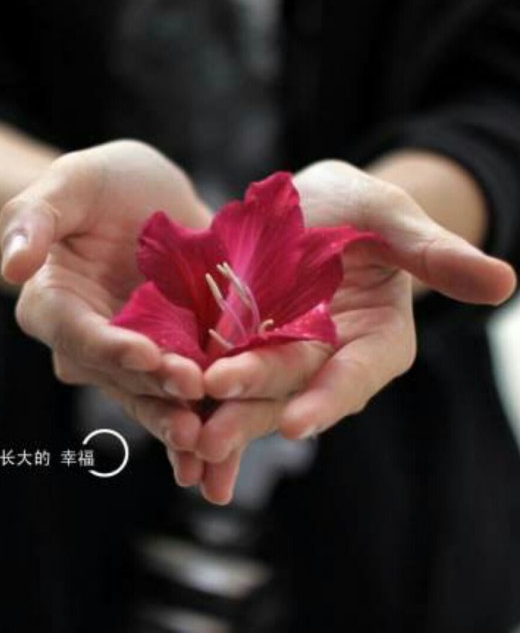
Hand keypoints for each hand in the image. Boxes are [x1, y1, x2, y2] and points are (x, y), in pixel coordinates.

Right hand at [0, 140, 210, 454]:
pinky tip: (228, 440)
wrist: (151, 200)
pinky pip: (187, 390)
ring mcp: (136, 352)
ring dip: (177, 418)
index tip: (142, 353)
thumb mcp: (70, 184)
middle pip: (118, 375)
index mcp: (55, 305)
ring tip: (207, 439)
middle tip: (189, 402)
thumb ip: (34, 217)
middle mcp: (92, 341)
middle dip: (153, 389)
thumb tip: (13, 266)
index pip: (76, 332)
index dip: (107, 346)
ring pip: (151, 394)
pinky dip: (207, 414)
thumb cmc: (101, 187)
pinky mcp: (176, 353)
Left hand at [190, 160, 516, 502]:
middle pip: (288, 389)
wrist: (304, 206)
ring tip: (181, 436)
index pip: (354, 376)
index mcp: (371, 341)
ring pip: (244, 390)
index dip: (329, 399)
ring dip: (214, 416)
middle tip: (212, 431)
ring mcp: (274, 351)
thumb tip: (505, 283)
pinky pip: (210, 369)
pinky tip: (158, 411)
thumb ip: (433, 253)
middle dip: (252, 408)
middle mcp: (322, 358)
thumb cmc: (358, 209)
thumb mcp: (391, 219)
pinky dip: (189, 393)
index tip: (300, 424)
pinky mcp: (234, 340)